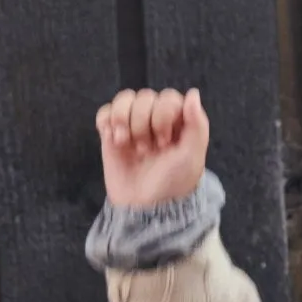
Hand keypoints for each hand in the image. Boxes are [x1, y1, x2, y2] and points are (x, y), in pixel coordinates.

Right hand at [96, 86, 209, 207]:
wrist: (143, 207)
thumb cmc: (172, 184)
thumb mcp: (191, 157)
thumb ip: (197, 124)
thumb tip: (193, 93)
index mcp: (178, 123)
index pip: (168, 97)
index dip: (163, 115)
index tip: (165, 141)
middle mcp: (155, 120)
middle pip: (145, 97)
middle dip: (143, 122)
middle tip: (148, 150)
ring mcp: (132, 126)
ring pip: (124, 99)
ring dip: (124, 120)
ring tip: (128, 144)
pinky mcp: (112, 134)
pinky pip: (105, 112)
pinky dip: (107, 122)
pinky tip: (115, 140)